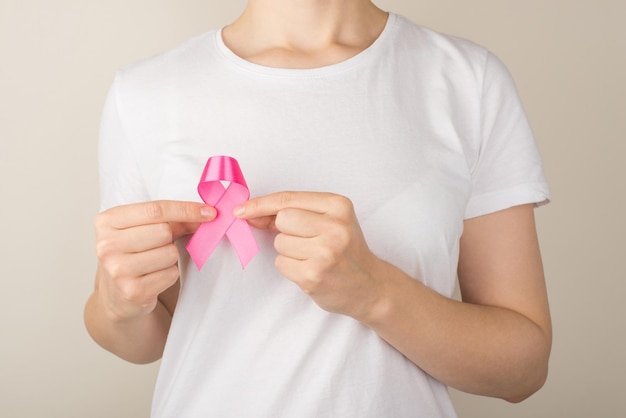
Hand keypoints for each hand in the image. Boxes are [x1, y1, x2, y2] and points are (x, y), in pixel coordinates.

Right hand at [94, 200, 214, 321]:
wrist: (116, 295)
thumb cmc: (134, 253)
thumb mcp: (144, 229)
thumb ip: (172, 219)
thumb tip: (206, 215)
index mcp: (107, 221)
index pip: (155, 209)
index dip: (186, 209)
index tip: (209, 212)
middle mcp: (106, 245)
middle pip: (163, 231)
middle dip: (171, 238)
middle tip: (162, 244)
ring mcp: (117, 269)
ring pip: (169, 253)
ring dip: (170, 257)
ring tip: (154, 262)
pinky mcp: (132, 291)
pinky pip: (170, 274)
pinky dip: (170, 274)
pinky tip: (154, 277)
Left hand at [235, 191, 383, 318]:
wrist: (371, 286)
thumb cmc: (346, 250)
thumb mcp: (330, 221)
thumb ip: (295, 212)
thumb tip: (250, 212)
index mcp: (339, 206)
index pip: (288, 199)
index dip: (260, 204)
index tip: (241, 210)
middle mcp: (335, 227)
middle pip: (282, 219)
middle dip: (285, 231)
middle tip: (306, 241)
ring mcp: (325, 252)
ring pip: (279, 243)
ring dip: (289, 251)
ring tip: (313, 257)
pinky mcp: (314, 275)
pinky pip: (281, 264)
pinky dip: (291, 268)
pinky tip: (311, 270)